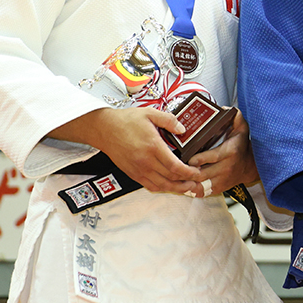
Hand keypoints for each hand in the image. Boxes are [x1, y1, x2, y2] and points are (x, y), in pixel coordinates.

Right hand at [65, 107, 202, 194]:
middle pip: (171, 178)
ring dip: (176, 188)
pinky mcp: (132, 173)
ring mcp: (138, 169)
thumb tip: (182, 129)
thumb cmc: (125, 121)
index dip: (189, 172)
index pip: (175, 166)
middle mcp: (146, 161)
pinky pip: (149, 186)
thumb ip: (169, 120)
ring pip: (161, 185)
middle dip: (187, 182)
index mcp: (153, 147)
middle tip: (198, 181)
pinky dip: (162, 188)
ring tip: (188, 187)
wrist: (104, 129)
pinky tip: (170, 186)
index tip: (198, 171)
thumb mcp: (150, 113)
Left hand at [185, 108, 259, 197]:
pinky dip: (191, 189)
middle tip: (175, 167)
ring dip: (186, 182)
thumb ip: (235, 116)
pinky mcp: (218, 188)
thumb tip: (223, 109)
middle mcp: (225, 167)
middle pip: (201, 174)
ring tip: (176, 176)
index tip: (187, 158)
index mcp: (229, 152)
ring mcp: (221, 180)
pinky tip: (183, 184)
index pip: (210, 157)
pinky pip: (202, 192)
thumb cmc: (242, 147)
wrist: (250, 166)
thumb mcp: (242, 128)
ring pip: (199, 185)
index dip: (197, 159)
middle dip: (187, 172)